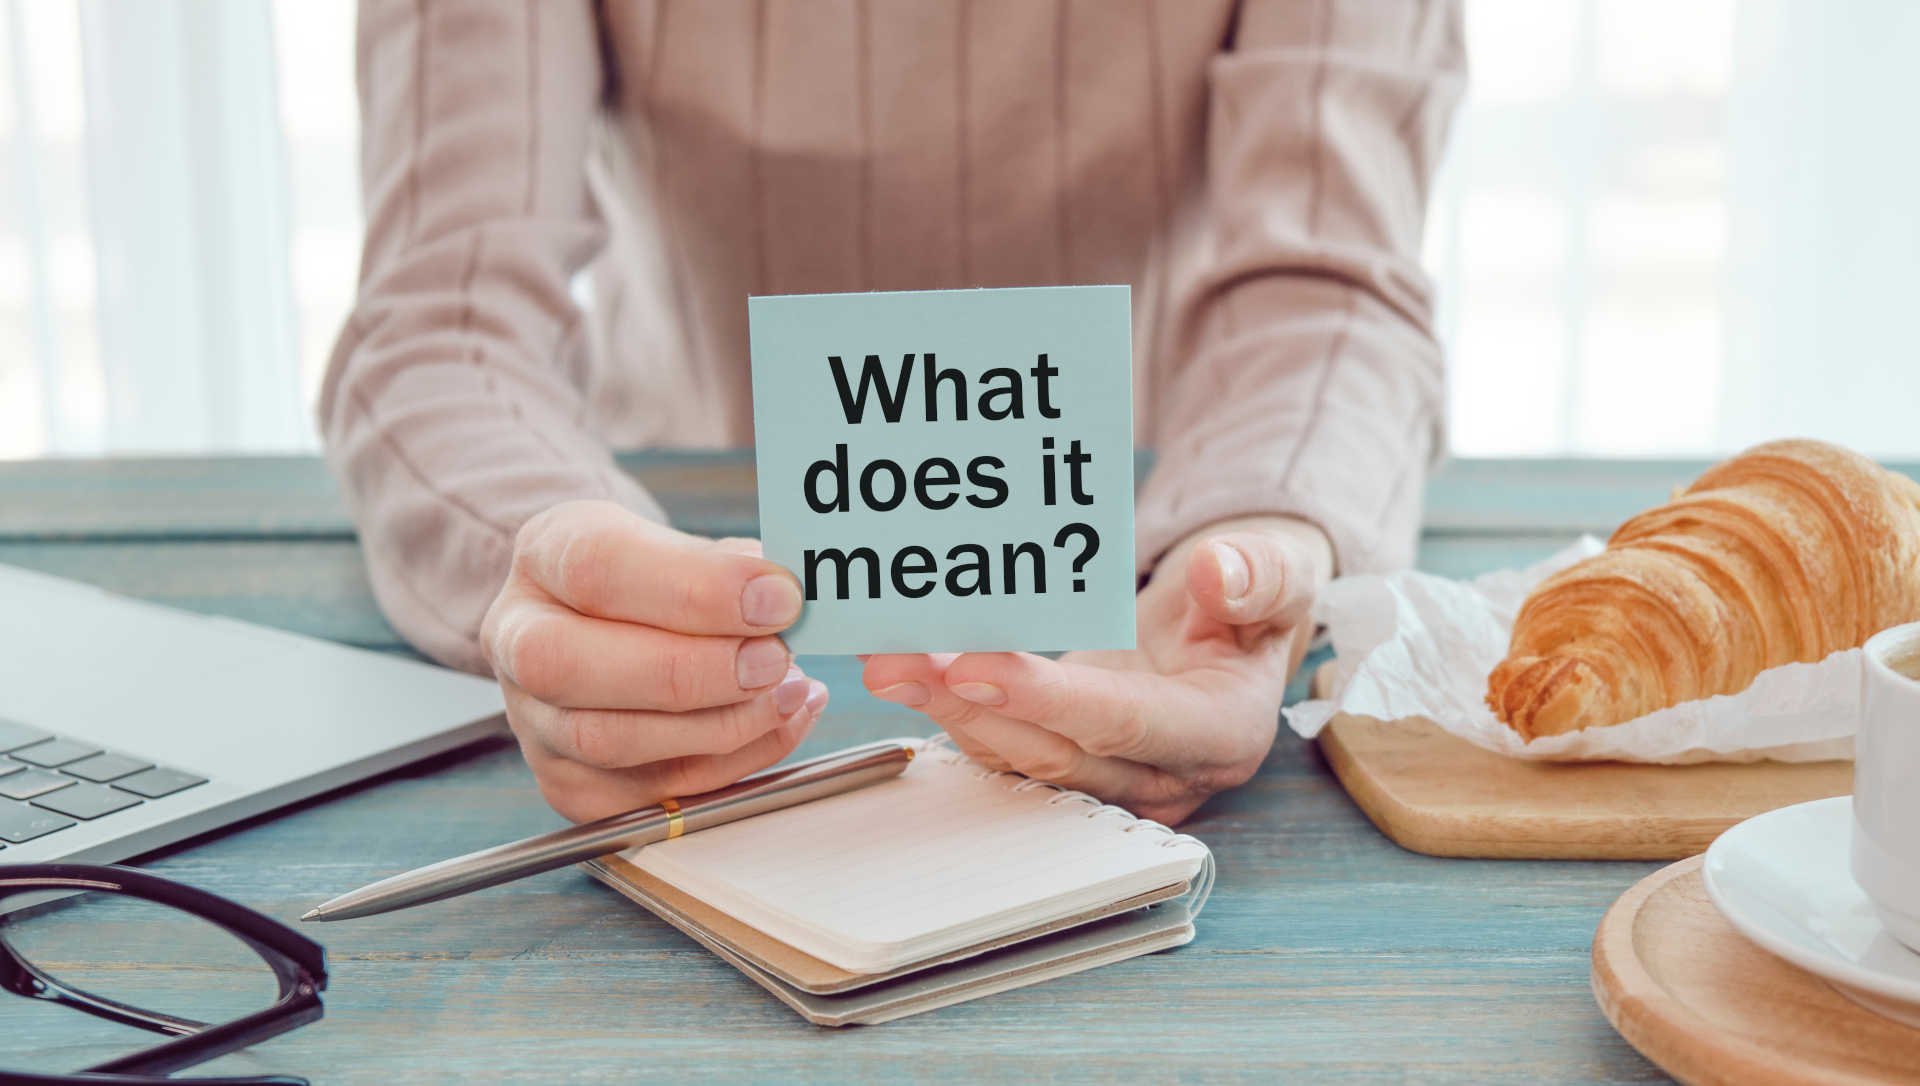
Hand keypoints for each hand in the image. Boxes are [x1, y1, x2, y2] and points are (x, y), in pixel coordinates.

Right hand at [480, 500, 826, 821]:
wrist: (602, 625)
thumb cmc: (648, 582)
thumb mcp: (679, 543)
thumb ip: (728, 565)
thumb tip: (785, 595)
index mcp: (544, 556)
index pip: (597, 569)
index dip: (696, 588)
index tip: (778, 596)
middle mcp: (518, 640)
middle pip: (574, 666)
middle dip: (696, 670)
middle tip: (778, 657)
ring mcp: (534, 722)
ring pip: (611, 741)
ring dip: (721, 724)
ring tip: (791, 691)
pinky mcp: (570, 786)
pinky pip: (651, 794)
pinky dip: (734, 764)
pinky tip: (779, 723)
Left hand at [861, 516, 1330, 824]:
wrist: (1234, 632)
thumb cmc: (1250, 603)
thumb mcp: (1278, 574)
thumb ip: (1259, 577)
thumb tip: (1217, 574)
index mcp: (1219, 733)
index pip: (1122, 722)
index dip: (1046, 700)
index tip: (974, 667)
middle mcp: (1163, 776)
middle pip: (1053, 752)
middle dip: (970, 706)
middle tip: (899, 660)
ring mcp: (1113, 781)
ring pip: (1018, 758)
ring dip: (946, 711)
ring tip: (887, 662)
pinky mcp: (1074, 767)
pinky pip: (1005, 750)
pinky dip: (954, 712)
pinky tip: (909, 676)